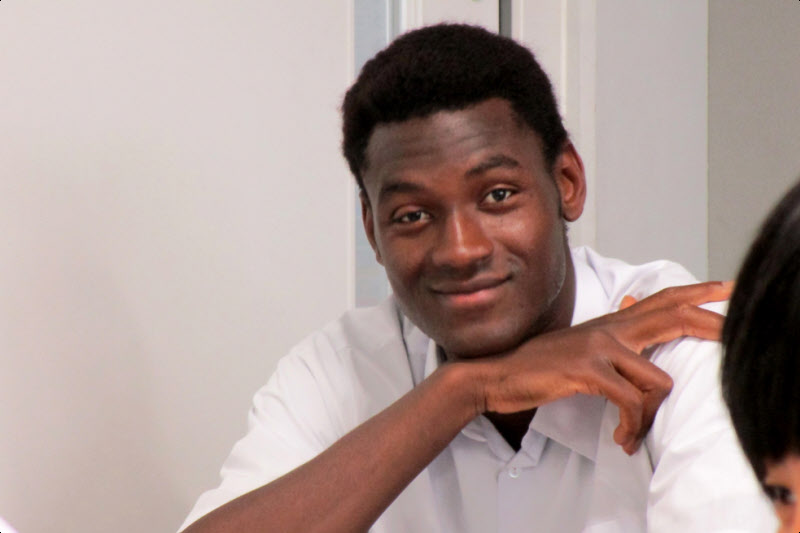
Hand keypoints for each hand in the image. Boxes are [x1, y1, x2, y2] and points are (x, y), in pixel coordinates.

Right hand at [478, 281, 731, 453]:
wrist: (496, 374)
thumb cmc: (536, 366)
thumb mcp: (576, 344)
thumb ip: (607, 333)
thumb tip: (628, 309)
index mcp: (609, 324)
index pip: (660, 300)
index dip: (696, 293)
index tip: (726, 289)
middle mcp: (609, 329)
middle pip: (673, 317)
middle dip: (710, 325)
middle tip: (733, 334)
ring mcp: (599, 347)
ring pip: (657, 381)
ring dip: (649, 417)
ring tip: (631, 433)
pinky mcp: (587, 371)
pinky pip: (630, 401)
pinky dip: (631, 426)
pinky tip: (620, 439)